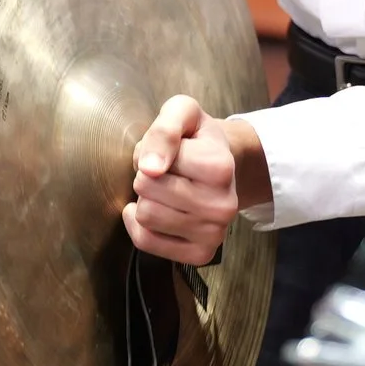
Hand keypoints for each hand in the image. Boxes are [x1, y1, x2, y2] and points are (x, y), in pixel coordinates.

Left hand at [123, 96, 265, 264]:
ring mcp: (215, 232)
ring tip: (166, 189)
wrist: (222, 164)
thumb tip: (149, 168)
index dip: (151, 154)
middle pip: (146, 192)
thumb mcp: (182, 112)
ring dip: (146, 199)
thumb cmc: (197, 138)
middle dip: (146, 177)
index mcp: (221, 167)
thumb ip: (164, 129)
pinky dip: (140, 226)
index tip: (169, 152)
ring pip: (145, 217)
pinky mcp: (201, 253)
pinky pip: (147, 242)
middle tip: (166, 171)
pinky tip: (156, 211)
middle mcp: (223, 205)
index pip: (151, 167)